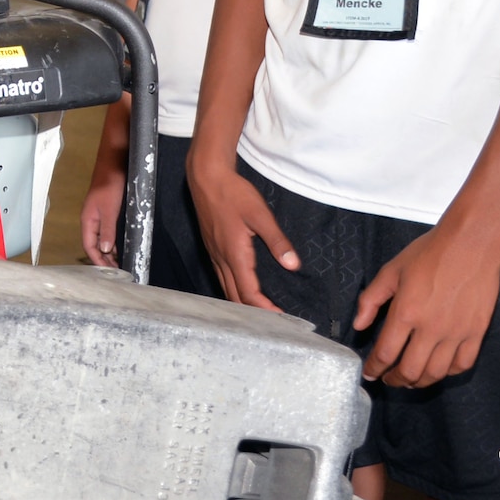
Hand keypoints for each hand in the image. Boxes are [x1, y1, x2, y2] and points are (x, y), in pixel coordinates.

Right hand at [81, 167, 122, 266]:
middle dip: (103, 259)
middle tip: (116, 271)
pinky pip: (107, 232)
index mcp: (88, 220)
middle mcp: (91, 220)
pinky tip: (121, 246)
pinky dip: (113, 242)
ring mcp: (98, 216)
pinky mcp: (107, 212)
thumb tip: (105, 250)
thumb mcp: (110, 210)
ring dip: (108, 252)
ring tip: (119, 263)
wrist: (114, 164)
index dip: (97, 260)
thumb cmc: (109, 184)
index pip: (89, 246)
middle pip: (94, 245)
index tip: (108, 272)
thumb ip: (107, 230)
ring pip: (101, 239)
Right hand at [188, 159, 298, 309]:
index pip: (248, 293)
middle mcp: (221, 258)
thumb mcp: (260, 215)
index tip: (282, 318)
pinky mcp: (212, 247)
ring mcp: (214, 253)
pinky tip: (241, 288)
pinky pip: (221, 276)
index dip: (265, 309)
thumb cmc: (233, 194)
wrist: (206, 177)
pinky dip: (233, 289)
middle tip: (274, 322)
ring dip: (241, 303)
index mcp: (235, 254)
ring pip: (225, 288)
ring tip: (260, 312)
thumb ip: (277, 241)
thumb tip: (293, 265)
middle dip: (253, 313)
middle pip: (234, 296)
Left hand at [353, 223, 499, 386]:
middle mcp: (431, 328)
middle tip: (388, 380)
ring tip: (410, 380)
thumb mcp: (390, 271)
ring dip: (420, 382)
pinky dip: (448, 373)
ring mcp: (457, 333)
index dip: (374, 368)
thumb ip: (370, 300)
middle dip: (394, 380)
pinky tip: (438, 370)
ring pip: (436, 373)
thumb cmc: (428, 254)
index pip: (385, 353)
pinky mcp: (477, 332)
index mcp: (405, 313)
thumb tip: (359, 326)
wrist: (470, 245)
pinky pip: (462, 364)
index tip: (369, 373)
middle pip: (410, 370)